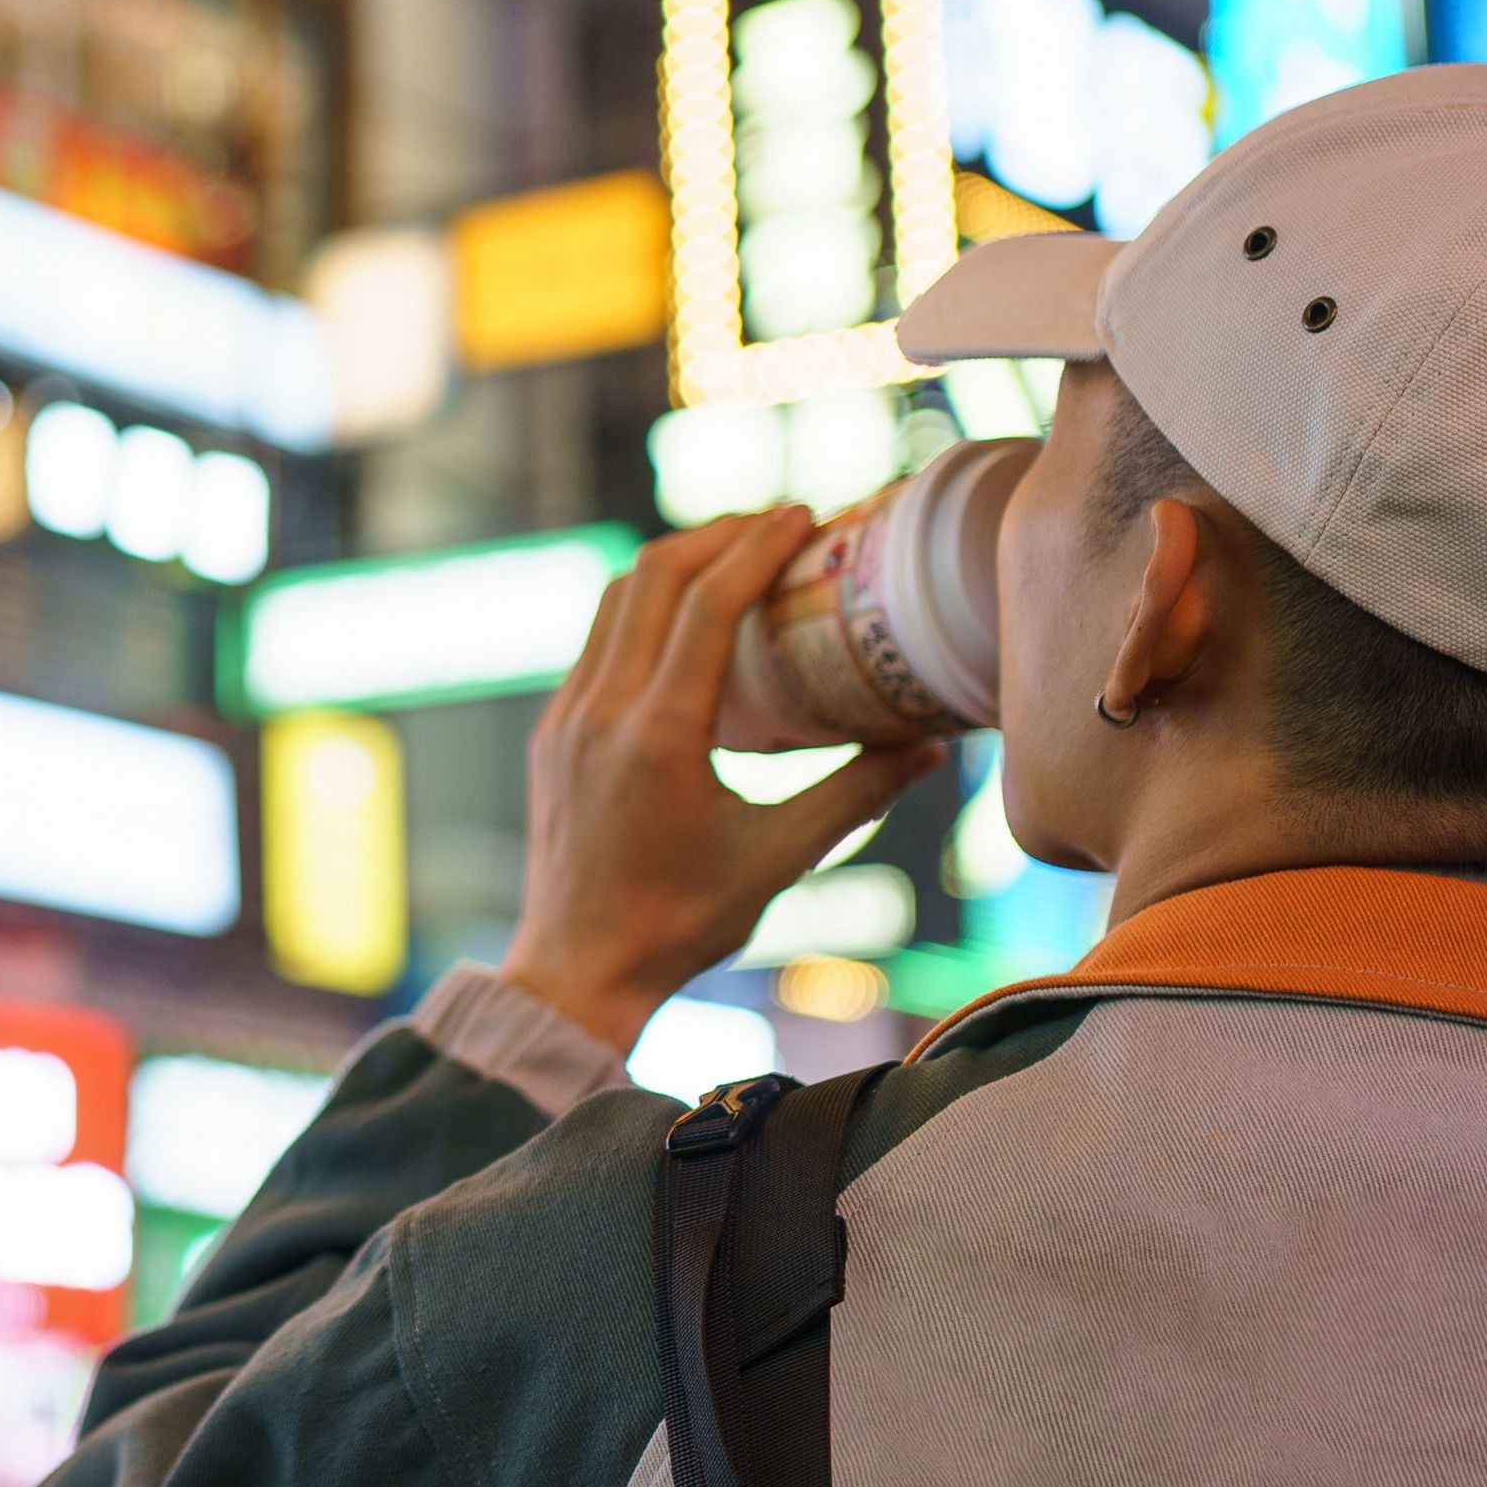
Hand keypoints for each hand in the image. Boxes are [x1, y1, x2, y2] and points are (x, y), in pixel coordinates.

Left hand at [499, 507, 945, 1053]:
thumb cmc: (680, 924)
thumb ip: (855, 795)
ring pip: (615, 599)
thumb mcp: (779, 860)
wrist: (577, 972)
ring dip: (675, 563)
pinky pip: (597, 640)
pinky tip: (684, 621)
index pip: (707, 602)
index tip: (804, 515)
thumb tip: (933, 748)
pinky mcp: (553, 731)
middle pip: (653, 576)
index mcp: (658, 734)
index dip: (759, 545)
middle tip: (778, 523)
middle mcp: (601, 709)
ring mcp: (566, 716)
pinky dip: (642, 607)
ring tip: (736, 553)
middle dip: (719, 534)